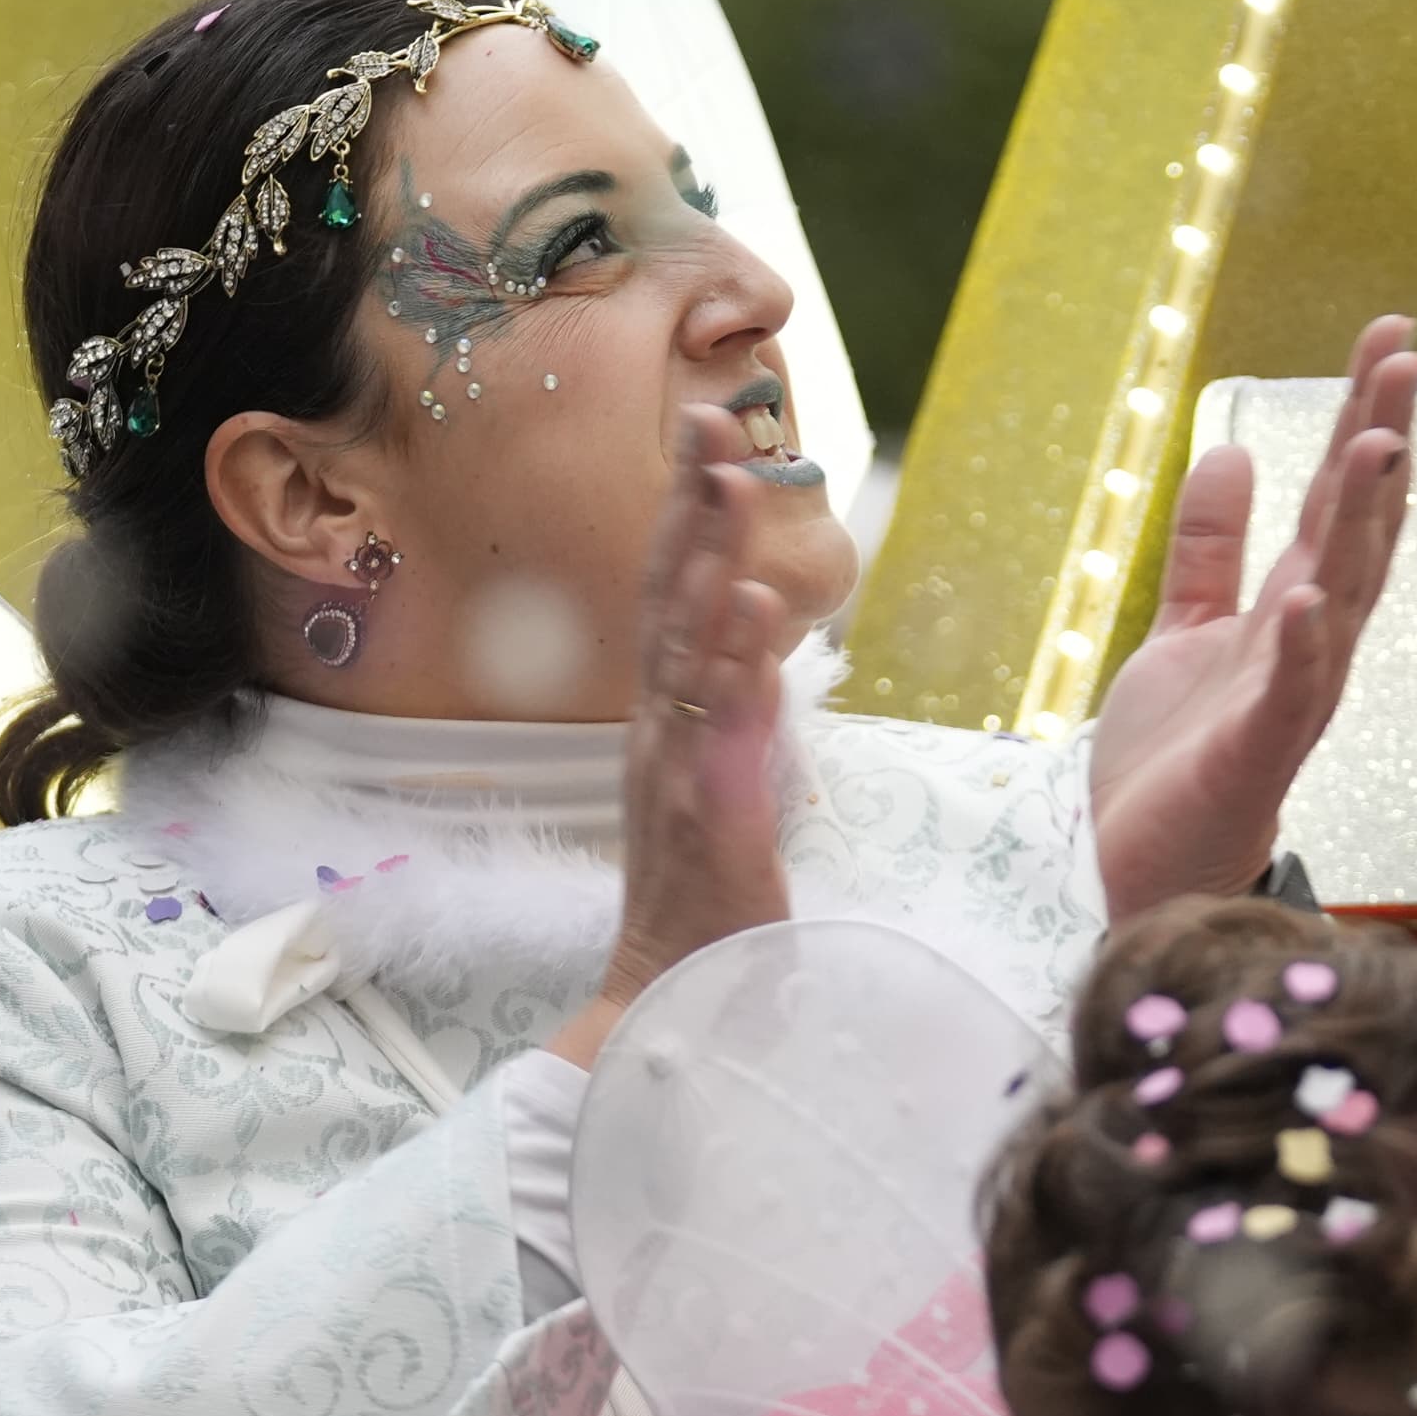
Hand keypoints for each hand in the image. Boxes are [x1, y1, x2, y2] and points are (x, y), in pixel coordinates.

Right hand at [555, 410, 804, 1065]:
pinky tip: (752, 605)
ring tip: (732, 480)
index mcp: (659, 721)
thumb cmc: (702, 897)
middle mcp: (655, 730)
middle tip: (712, 419)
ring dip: (709, 557)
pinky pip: (720, 726)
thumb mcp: (715, 787)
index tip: (709, 438)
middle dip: (691, 504)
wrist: (670, 996)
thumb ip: (732, 718)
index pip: (669, 598)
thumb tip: (760, 653)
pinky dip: (735, 662)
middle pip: (668, 596)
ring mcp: (675, 769)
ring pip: (687, 645)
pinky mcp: (708, 814)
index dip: (686, 515)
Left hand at [1088, 318, 1416, 918]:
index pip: (1339, 502)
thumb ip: (1209, 551)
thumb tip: (1231, 454)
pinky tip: (1306, 596)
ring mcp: (1289, 702)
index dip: (1363, 419)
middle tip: (1407, 357)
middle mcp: (1309, 649)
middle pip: (1357, 532)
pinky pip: (1286, 695)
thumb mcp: (1182, 631)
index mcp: (1293, 614)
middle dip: (1382, 444)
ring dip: (1361, 525)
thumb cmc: (1172, 764)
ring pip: (1341, 600)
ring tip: (1376, 445)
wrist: (1134, 872)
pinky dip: (1299, 646)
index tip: (1388, 338)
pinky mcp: (1253, 756)